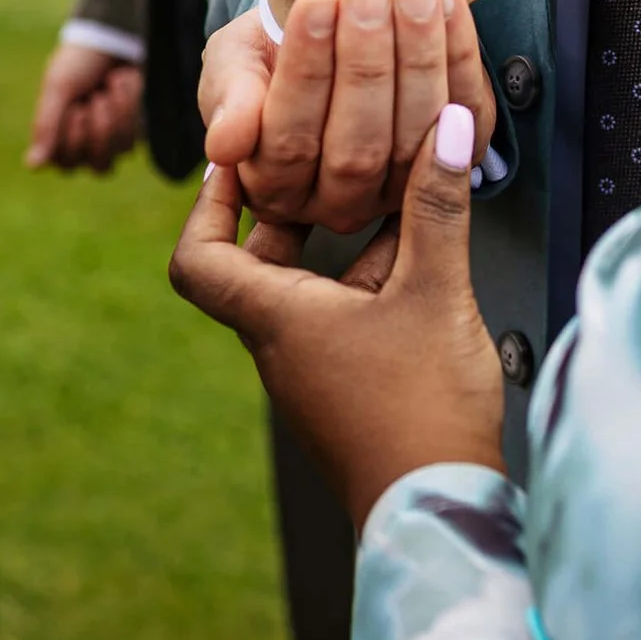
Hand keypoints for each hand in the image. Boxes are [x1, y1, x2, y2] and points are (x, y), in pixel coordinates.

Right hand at [27, 41, 144, 171]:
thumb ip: (45, 126)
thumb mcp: (58, 89)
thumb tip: (33, 165)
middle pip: (100, 167)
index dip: (75, 137)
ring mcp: (112, 140)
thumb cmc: (77, 64)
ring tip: (109, 86)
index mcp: (57, 140)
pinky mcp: (133, 129)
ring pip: (121, 151)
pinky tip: (121, 83)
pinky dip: (130, 105)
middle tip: (95, 98)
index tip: (75, 106)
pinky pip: (137, 134)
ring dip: (118, 113)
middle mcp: (84, 147)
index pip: (67, 164)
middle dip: (101, 128)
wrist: (110, 38)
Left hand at [172, 104, 504, 529]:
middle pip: (255, 262)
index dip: (207, 202)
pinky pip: (340, 314)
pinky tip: (417, 255)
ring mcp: (314, 371)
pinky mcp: (349, 387)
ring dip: (335, 239)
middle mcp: (281, 346)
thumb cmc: (421, 415)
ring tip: (376, 195)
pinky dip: (366, 275)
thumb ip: (437, 206)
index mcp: (276, 320)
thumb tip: (443, 130)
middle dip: (287, 206)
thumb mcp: (435, 291)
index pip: (198, 257)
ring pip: (304, 286)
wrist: (441, 510)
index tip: (237, 158)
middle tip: (315, 159)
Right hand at [198, 0, 493, 234]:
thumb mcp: (233, 64)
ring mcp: (398, 190)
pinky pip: (467, 116)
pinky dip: (460, 55)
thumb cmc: (270, 57)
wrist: (324, 40)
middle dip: (366, 63)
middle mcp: (336, 204)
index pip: (288, 140)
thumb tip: (225, 144)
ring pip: (414, 136)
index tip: (315, 2)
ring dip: (419, 56)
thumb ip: (228, 99)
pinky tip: (447, 0)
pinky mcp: (452, 161)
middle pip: (356, 148)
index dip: (306, 71)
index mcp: (272, 187)